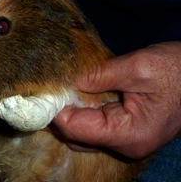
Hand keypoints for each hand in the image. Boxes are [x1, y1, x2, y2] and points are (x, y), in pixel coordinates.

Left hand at [52, 42, 180, 158]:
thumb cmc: (178, 70)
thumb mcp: (138, 67)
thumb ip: (100, 75)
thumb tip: (69, 82)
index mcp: (129, 133)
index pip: (76, 129)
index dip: (56, 112)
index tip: (43, 93)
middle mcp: (126, 144)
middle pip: (78, 137)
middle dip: (59, 116)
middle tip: (46, 93)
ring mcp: (128, 140)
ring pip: (85, 135)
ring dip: (70, 115)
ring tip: (57, 94)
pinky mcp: (128, 131)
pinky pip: (97, 127)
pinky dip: (83, 114)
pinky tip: (76, 97)